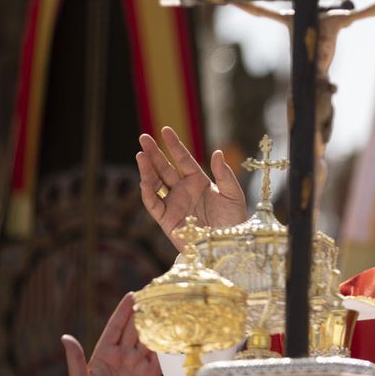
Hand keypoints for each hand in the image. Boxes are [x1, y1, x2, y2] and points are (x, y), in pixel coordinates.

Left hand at [63, 293, 161, 375]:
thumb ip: (76, 360)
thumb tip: (65, 337)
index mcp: (105, 352)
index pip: (116, 327)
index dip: (123, 311)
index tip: (131, 295)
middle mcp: (123, 355)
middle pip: (135, 329)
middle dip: (143, 312)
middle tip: (154, 294)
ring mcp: (138, 364)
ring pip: (150, 339)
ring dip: (158, 325)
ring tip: (167, 309)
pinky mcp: (151, 375)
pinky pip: (160, 357)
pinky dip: (167, 345)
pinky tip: (174, 333)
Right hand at [137, 126, 247, 245]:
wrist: (228, 246)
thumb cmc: (233, 221)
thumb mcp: (233, 195)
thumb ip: (225, 175)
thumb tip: (217, 153)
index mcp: (199, 182)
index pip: (183, 160)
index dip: (174, 145)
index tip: (165, 130)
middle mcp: (184, 191)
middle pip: (165, 169)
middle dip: (154, 153)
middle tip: (143, 137)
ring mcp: (174, 204)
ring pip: (156, 184)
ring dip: (147, 170)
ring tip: (140, 155)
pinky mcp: (167, 220)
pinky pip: (154, 205)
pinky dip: (148, 194)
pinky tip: (144, 181)